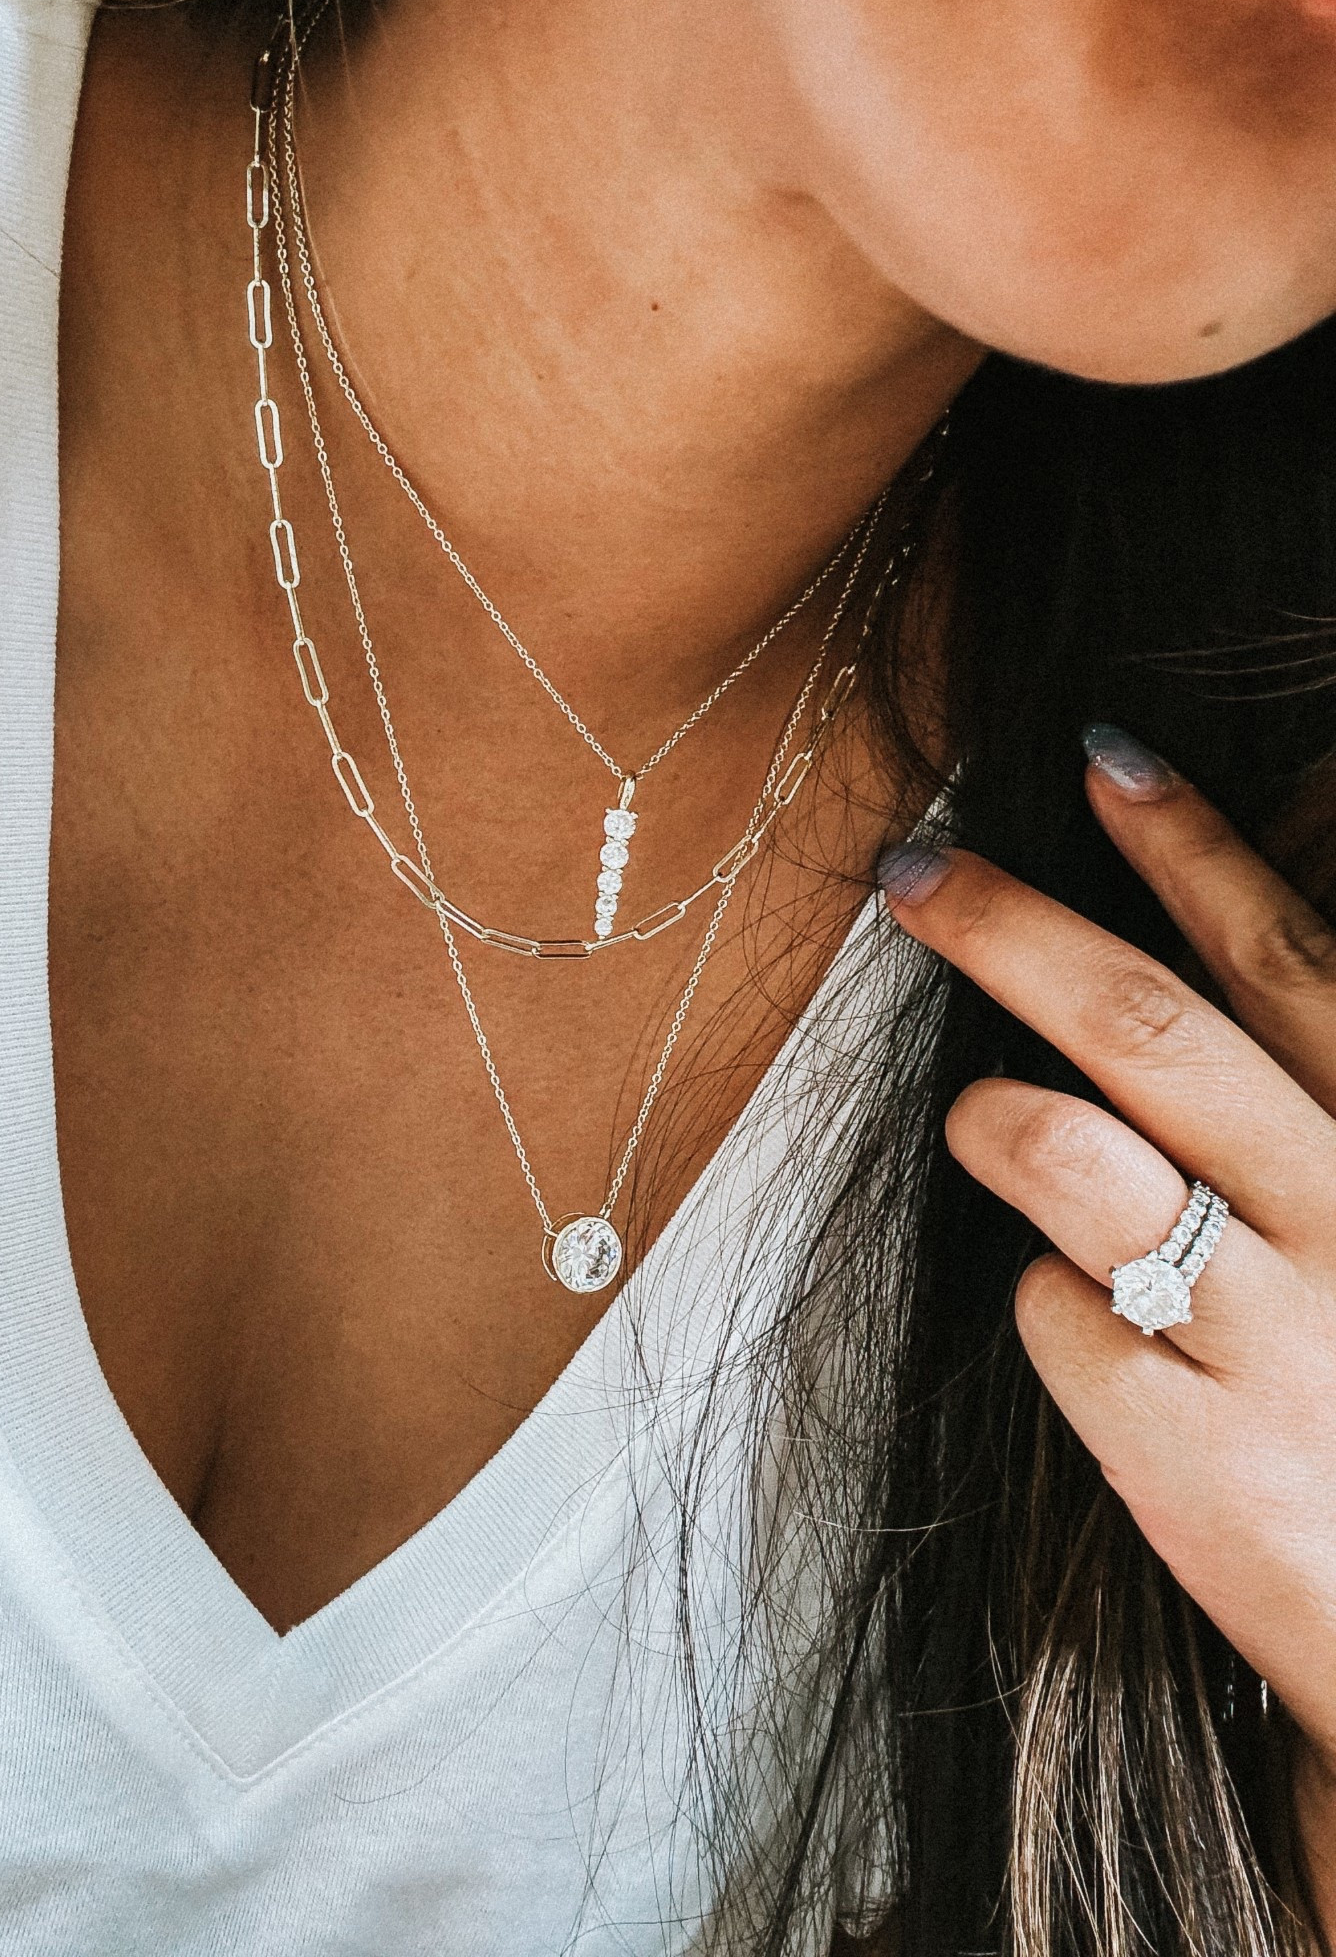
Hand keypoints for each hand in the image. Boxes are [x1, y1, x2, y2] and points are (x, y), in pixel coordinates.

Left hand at [877, 728, 1335, 1866]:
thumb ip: (1304, 1107)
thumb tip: (1178, 972)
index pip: (1293, 962)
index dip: (1195, 848)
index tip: (1103, 757)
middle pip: (1146, 1026)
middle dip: (1012, 927)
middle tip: (915, 869)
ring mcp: (1276, 1337)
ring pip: (1065, 1150)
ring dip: (992, 1114)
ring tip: (980, 1118)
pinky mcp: (1195, 1454)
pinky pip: (1051, 1316)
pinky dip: (1051, 1311)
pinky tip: (1114, 1358)